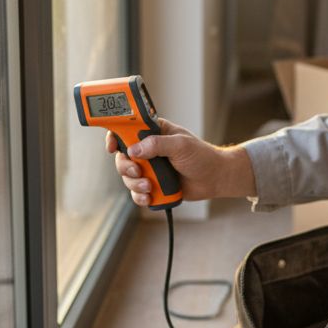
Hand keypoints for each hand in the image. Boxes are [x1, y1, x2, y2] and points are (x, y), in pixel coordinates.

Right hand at [109, 118, 254, 205]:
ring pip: (127, 177)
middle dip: (126, 167)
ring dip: (134, 184)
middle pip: (122, 157)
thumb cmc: (201, 156)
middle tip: (137, 171)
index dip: (115, 136)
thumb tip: (134, 150)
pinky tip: (149, 197)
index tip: (113, 148)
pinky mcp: (152, 185)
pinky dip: (140, 197)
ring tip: (149, 187)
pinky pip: (136, 193)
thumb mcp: (180, 145)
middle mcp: (147, 150)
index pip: (126, 130)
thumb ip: (157, 144)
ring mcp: (149, 168)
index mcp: (153, 132)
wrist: (215, 178)